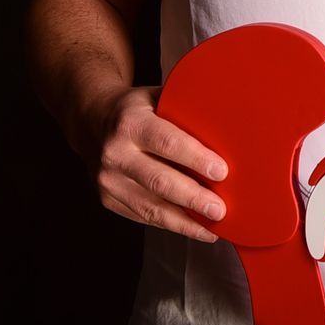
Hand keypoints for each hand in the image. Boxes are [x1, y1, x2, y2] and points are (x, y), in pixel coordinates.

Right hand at [87, 84, 228, 242]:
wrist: (91, 121)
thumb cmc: (137, 109)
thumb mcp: (157, 97)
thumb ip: (186, 107)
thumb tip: (233, 117)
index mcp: (130, 122)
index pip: (166, 142)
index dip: (195, 158)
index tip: (222, 171)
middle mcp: (115, 152)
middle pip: (159, 181)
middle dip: (193, 197)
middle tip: (221, 209)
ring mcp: (108, 180)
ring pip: (151, 206)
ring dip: (185, 221)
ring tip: (214, 226)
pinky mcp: (108, 199)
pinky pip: (143, 216)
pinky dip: (172, 224)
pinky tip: (195, 228)